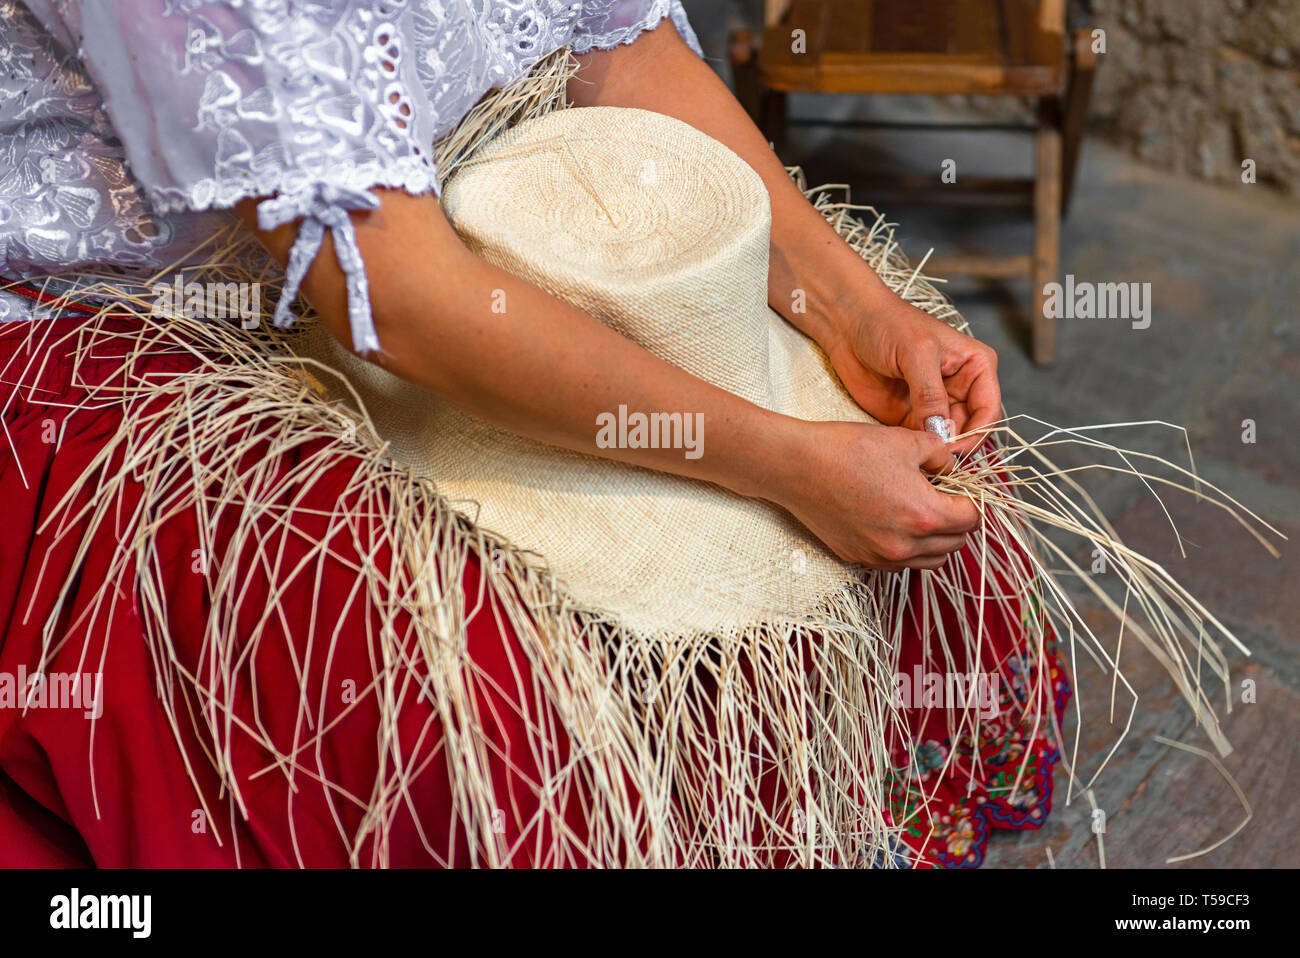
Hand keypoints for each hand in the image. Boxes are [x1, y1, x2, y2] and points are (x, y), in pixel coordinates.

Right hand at [772, 420, 981, 570]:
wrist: (796, 466)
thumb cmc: (848, 450)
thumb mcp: (906, 440)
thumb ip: (941, 455)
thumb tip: (951, 466)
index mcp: (923, 515)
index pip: (971, 520)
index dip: (971, 500)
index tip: (960, 488)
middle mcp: (905, 545)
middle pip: (954, 545)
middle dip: (956, 521)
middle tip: (942, 496)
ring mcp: (880, 555)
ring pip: (929, 560)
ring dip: (934, 540)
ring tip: (919, 511)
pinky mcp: (858, 558)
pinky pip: (897, 562)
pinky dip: (906, 547)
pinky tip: (892, 520)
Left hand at [822, 287, 1001, 456]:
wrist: (849, 324)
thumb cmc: (888, 324)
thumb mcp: (916, 353)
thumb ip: (930, 393)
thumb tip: (940, 430)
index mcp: (976, 367)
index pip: (988, 410)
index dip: (976, 433)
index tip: (954, 448)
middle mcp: (961, 388)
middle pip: (970, 430)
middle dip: (955, 445)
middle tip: (933, 455)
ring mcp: (935, 404)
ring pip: (946, 439)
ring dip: (935, 450)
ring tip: (917, 453)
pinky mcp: (911, 416)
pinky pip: (921, 440)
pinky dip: (916, 448)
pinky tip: (903, 449)